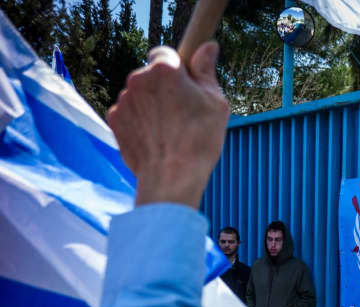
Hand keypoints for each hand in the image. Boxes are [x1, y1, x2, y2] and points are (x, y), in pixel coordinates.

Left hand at [107, 42, 228, 207]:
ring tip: (170, 130)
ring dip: (151, 105)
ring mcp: (123, 99)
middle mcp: (138, 78)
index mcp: (164, 70)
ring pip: (140, 95)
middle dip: (164, 88)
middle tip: (183, 112)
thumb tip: (207, 47)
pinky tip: (155, 138)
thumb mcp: (216, 102)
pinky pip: (129, 113)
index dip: (176, 68)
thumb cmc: (199, 140)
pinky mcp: (114, 119)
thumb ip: (207, 71)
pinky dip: (140, 121)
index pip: (165, 54)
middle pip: (151, 75)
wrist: (171, 177)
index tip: (186, 83)